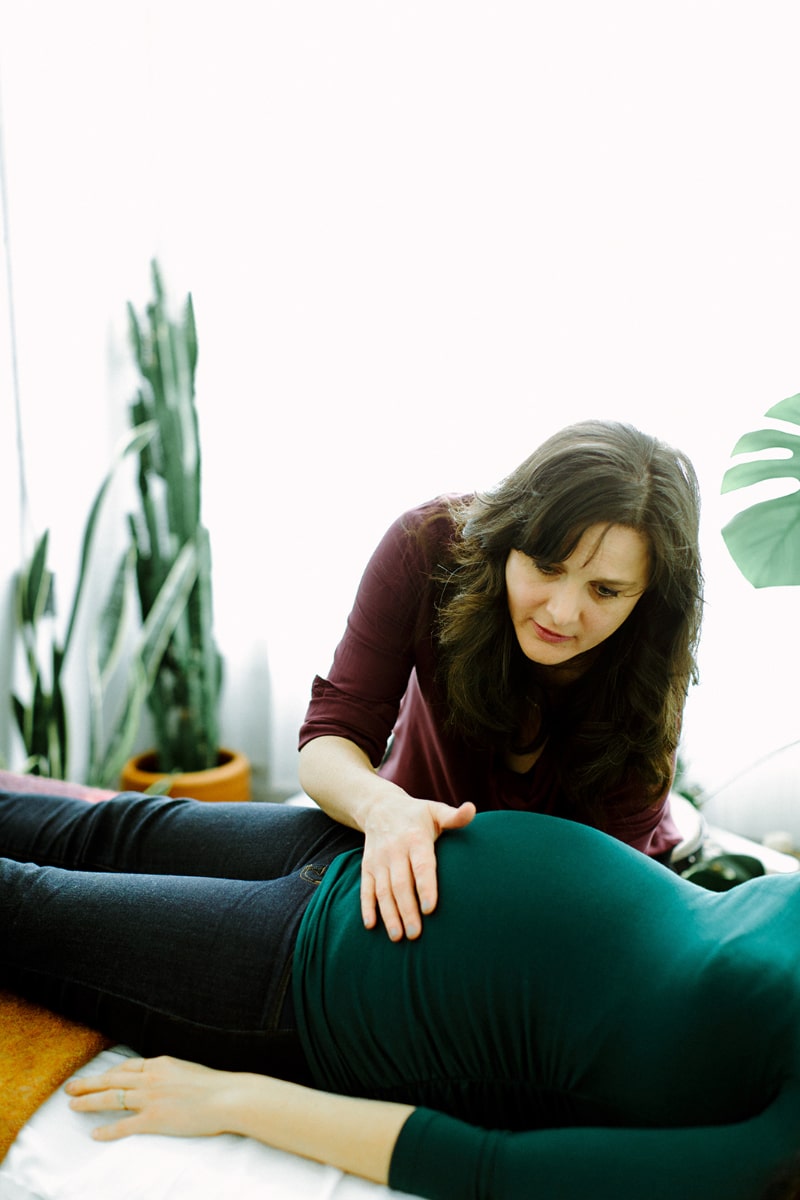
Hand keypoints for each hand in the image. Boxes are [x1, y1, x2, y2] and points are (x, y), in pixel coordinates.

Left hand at [65, 1055, 232, 1140]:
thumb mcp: (188, 1070)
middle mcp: (151, 1079)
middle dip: (88, 1083)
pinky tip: (95, 1133)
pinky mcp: (154, 1119)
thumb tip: (163, 1079)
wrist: (227, 1097)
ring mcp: (151, 1098)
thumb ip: (171, 1073)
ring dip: (89, 1102)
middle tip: (70, 1087)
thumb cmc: (215, 1085)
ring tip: (73, 1106)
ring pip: (112, 1098)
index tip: (97, 1077)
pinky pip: (124, 1125)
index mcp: (160, 1064)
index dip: (108, 1072)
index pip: (127, 1067)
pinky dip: (107, 1129)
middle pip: (112, 1079)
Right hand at [361, 796, 474, 940]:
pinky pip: (365, 888)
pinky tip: (371, 925)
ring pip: (383, 890)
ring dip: (389, 914)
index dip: (425, 887)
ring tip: (398, 937)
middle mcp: (395, 850)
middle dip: (407, 910)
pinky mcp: (367, 867)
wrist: (379, 807)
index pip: (421, 865)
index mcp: (415, 838)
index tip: (430, 909)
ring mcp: (379, 860)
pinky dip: (366, 907)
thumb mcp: (435, 810)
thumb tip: (472, 809)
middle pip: (401, 884)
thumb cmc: (417, 814)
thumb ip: (454, 816)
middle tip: (416, 934)